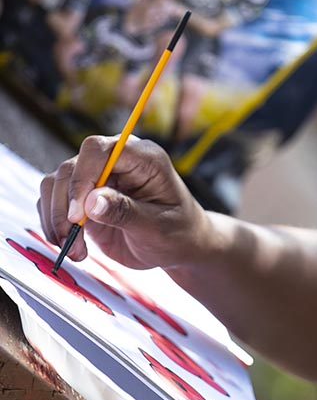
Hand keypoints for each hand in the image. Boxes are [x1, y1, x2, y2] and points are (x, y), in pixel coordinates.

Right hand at [38, 135, 210, 269]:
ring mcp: (97, 178)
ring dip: (56, 218)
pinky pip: (55, 201)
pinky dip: (54, 225)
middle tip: (68, 237)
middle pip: (72, 167)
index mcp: (143, 158)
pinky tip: (72, 247)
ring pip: (57, 183)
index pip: (100, 150)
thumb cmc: (177, 231)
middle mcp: (117, 162)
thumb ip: (125, 212)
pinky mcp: (83, 197)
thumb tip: (91, 202)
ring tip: (73, 249)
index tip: (79, 214)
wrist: (178, 245)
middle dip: (64, 204)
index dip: (83, 177)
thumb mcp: (157, 227)